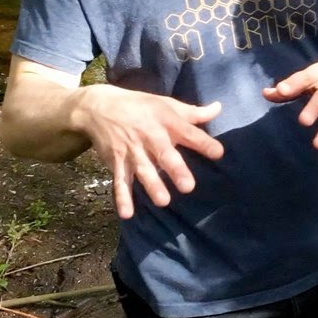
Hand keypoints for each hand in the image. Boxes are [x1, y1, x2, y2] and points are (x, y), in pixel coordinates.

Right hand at [70, 86, 224, 219]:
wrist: (98, 108)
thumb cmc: (139, 106)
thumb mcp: (166, 104)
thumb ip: (193, 113)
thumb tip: (219, 109)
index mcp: (166, 121)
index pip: (188, 133)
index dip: (203, 143)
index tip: (218, 153)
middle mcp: (150, 137)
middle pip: (165, 154)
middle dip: (176, 170)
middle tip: (188, 187)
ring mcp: (132, 151)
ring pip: (144, 170)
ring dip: (152, 186)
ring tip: (163, 202)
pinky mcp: (117, 162)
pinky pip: (119, 181)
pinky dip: (122, 197)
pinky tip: (127, 213)